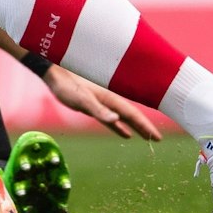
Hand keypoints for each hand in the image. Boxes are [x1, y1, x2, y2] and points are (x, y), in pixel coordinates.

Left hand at [41, 63, 161, 140]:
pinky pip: (112, 120)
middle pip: (131, 116)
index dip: (145, 126)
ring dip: (135, 127)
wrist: (54, 73)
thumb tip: (117, 120)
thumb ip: (99, 110)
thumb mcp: (82, 100)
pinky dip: (120, 127)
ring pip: (123, 118)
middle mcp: (109, 100)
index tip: (157, 137)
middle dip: (145, 127)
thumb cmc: (67, 85)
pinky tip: (125, 134)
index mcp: (110, 99)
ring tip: (146, 137)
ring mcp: (102, 103)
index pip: (132, 115)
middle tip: (158, 139)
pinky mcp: (93, 107)